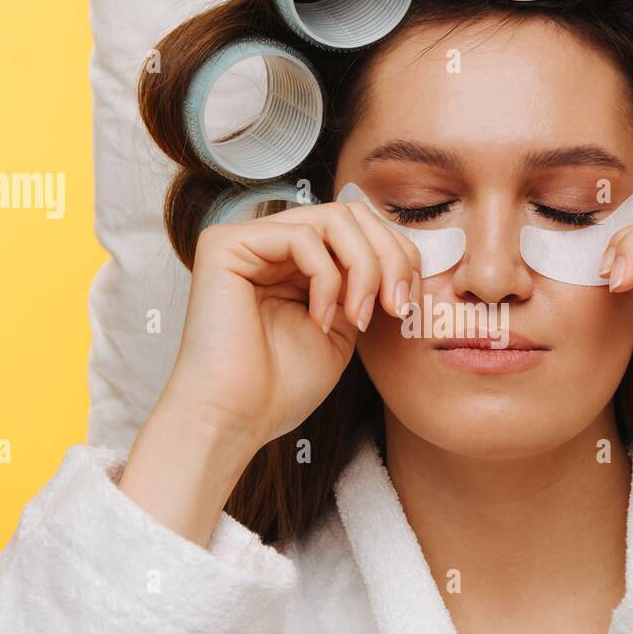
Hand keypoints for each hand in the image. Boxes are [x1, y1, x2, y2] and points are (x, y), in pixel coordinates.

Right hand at [118, 198, 419, 543]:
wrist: (236, 420)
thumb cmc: (282, 387)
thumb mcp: (344, 326)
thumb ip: (365, 285)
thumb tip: (405, 257)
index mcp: (297, 260)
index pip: (361, 227)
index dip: (398, 257)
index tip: (407, 306)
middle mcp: (271, 242)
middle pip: (353, 213)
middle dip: (390, 257)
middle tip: (395, 307)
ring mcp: (247, 239)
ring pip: (334, 217)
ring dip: (365, 267)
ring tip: (359, 317)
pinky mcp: (225, 243)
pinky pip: (302, 236)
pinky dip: (326, 278)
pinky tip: (319, 319)